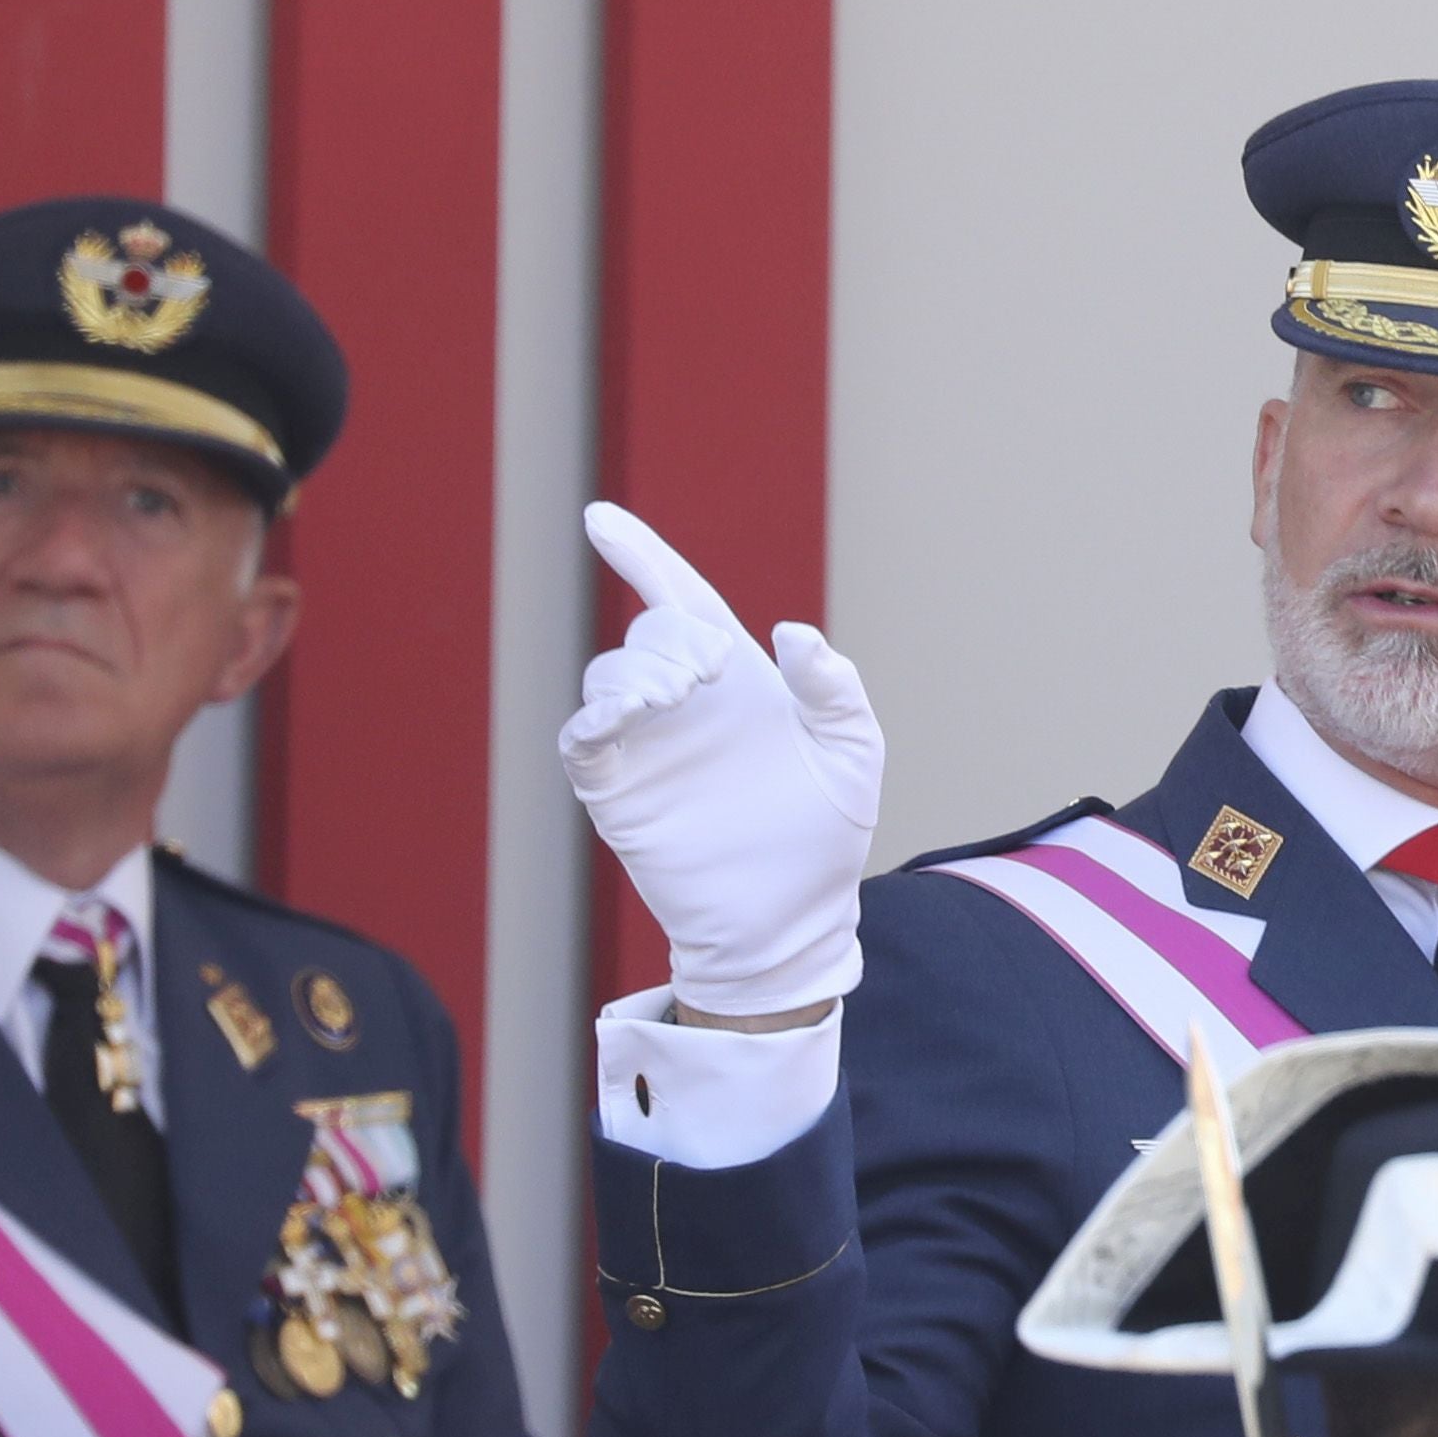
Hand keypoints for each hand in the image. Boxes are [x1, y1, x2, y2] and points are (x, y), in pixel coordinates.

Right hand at [560, 502, 884, 1020]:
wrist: (791, 919)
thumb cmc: (825, 833)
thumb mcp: (853, 752)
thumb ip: (834, 687)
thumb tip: (790, 631)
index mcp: (738, 680)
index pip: (682, 599)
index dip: (642, 556)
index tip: (600, 517)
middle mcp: (684, 704)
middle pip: (649, 632)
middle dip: (670, 637)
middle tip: (705, 673)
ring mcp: (646, 745)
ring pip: (612, 674)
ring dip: (640, 671)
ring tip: (677, 696)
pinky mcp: (617, 790)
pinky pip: (584, 736)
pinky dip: (597, 715)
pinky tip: (626, 714)